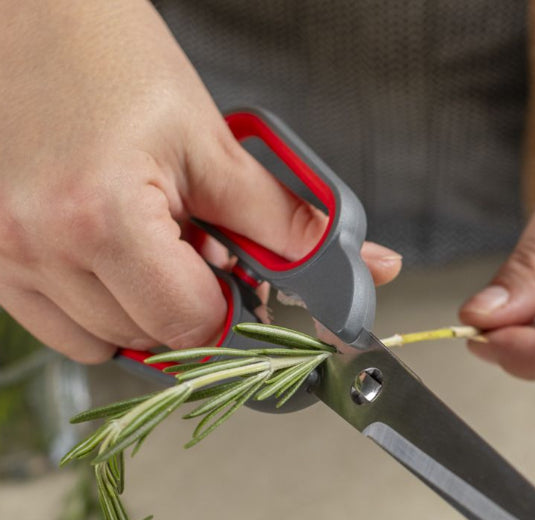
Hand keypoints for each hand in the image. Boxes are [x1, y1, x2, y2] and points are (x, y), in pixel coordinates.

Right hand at [0, 0, 400, 363]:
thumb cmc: (114, 60)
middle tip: (200, 249)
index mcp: (101, 218)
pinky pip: (65, 331)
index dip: (231, 310)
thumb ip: (287, 222)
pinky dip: (105, 311)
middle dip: (193, 307)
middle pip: (154, 339)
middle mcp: (39, 248)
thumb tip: (368, 265)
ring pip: (109, 343)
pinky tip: (115, 257)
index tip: (241, 280)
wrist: (24, 11)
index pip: (192, 325)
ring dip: (148, 310)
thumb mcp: (213, 144)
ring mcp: (5, 258)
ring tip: (152, 242)